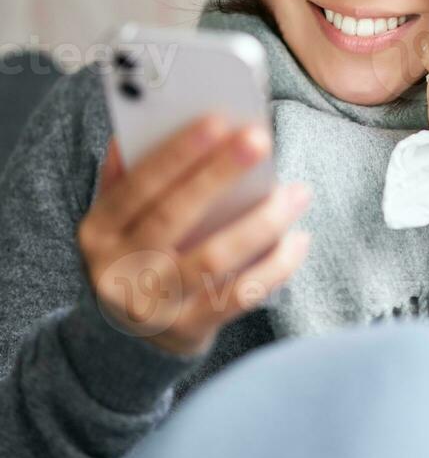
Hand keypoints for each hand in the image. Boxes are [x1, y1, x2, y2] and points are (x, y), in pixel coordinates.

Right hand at [78, 115, 311, 355]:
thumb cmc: (136, 254)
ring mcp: (153, 305)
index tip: (217, 120)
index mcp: (99, 231)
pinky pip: (239, 296)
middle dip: (221, 174)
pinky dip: (274, 267)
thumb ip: (128, 176)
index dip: (177, 153)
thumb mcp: (117, 219)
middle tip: (261, 139)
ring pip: (214, 258)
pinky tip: (298, 239)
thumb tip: (141, 122)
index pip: (138, 185)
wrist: (130, 337)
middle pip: (175, 215)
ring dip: (262, 222)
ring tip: (298, 192)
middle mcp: (119, 269)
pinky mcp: (189, 329)